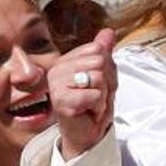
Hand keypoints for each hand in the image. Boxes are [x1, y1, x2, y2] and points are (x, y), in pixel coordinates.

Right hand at [50, 28, 117, 160]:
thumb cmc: (94, 104)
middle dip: (106, 82)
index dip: (106, 68)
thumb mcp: (104, 74)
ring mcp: (56, 85)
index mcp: (65, 60)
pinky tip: (89, 112)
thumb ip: (104, 52)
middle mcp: (57, 70)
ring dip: (103, 95)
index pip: (97, 49)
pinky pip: (94, 95)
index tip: (98, 84)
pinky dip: (99, 106)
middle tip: (96, 96)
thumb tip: (108, 32)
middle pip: (99, 61)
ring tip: (92, 104)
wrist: (87, 133)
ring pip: (97, 77)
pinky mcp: (61, 101)